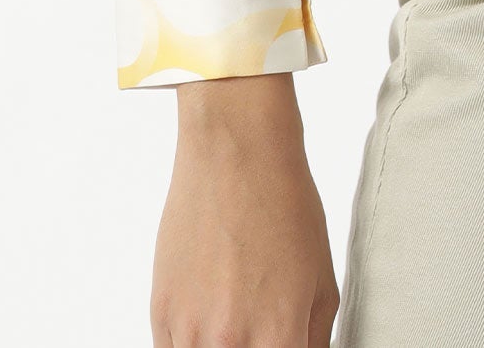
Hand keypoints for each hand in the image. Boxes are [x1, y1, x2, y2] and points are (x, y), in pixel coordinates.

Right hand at [152, 76, 340, 346]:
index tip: (282, 344)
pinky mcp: (159, 317)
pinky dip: (193, 343)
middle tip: (259, 326)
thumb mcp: (323, 283)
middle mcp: (230, 345)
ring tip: (235, 316)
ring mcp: (189, 333)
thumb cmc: (285, 208)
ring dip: (220, 346)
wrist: (236, 154)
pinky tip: (212, 317)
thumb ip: (314, 343)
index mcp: (280, 338)